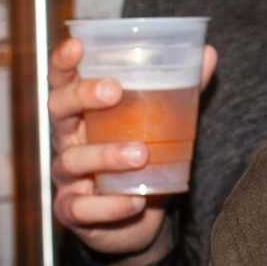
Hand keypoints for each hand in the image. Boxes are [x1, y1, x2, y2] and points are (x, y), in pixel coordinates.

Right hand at [48, 36, 217, 265]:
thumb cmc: (142, 157)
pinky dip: (110, 204)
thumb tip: (207, 53)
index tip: (78, 45)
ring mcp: (67, 177)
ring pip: (74, 160)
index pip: (63, 80)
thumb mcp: (160, 123)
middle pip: (59, 110)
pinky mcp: (73, 211)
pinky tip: (135, 199)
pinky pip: (83, 207)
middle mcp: (68, 140)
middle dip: (82, 96)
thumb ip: (180, 89)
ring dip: (106, 154)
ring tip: (141, 154)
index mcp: (83, 112)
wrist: (136, 220)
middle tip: (114, 91)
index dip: (64, 62)